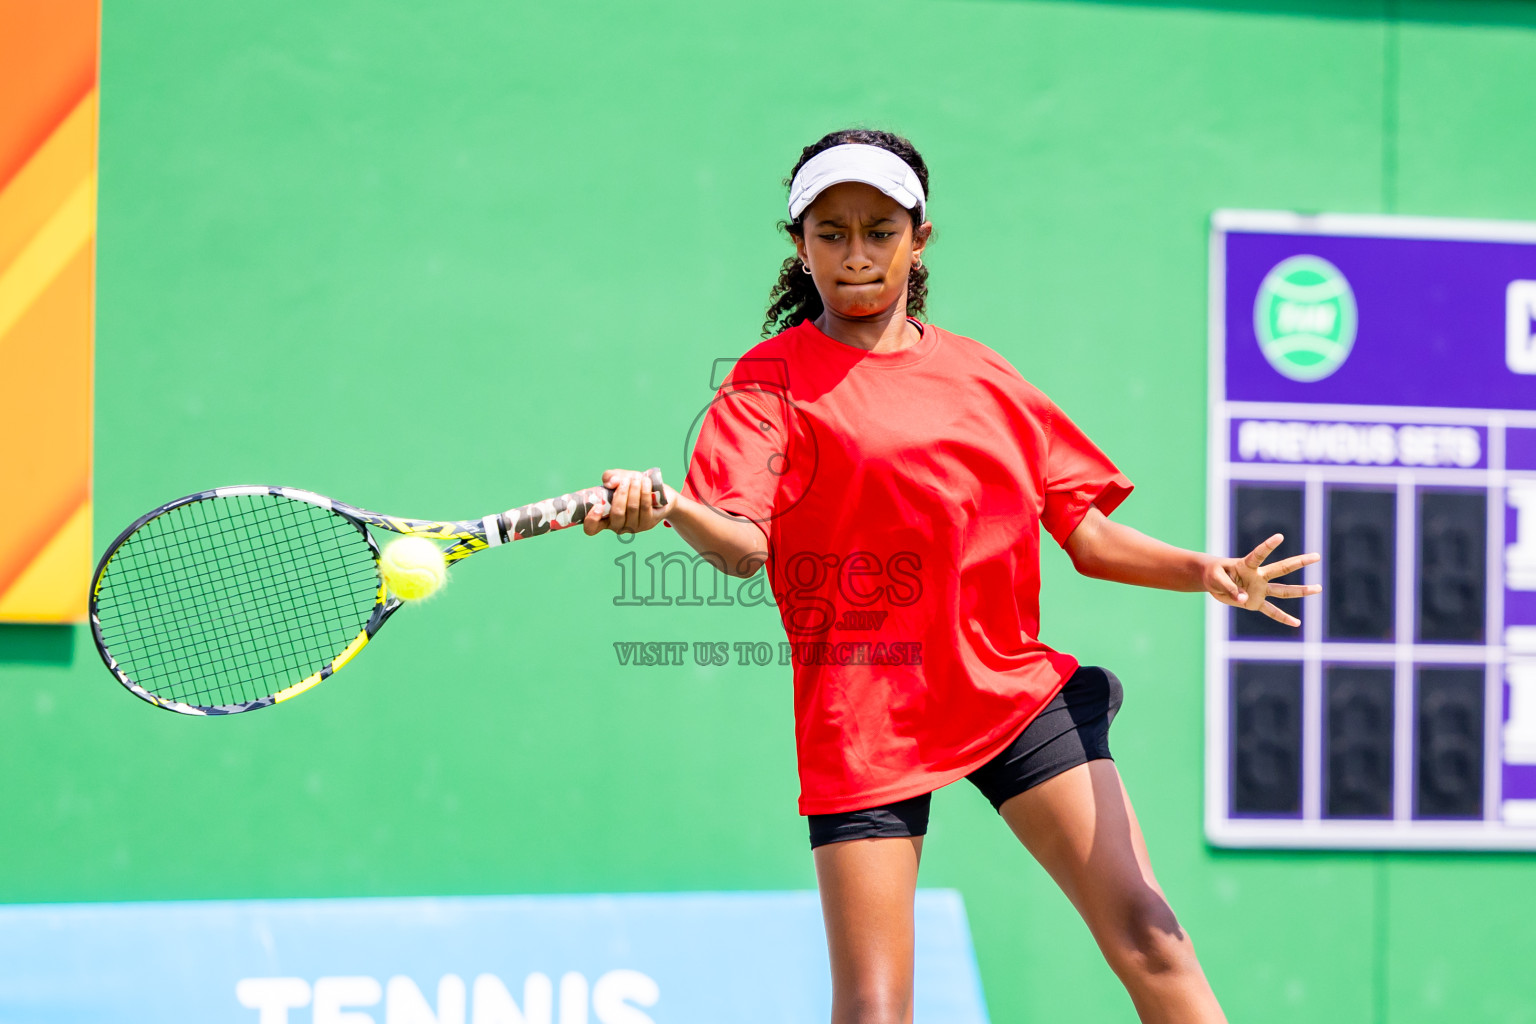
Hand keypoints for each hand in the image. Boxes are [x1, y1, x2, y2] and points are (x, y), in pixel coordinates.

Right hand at [583, 468, 676, 536]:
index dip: (591, 520)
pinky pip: (645, 507)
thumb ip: (610, 477)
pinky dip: (644, 492)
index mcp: (604, 518)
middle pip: (617, 514)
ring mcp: (634, 527)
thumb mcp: (618, 478)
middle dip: (621, 495)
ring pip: (632, 509)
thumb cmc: (631, 486)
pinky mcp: (648, 523)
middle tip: (625, 481)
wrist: (656, 491)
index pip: (592, 529)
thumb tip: (612, 482)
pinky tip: (645, 482)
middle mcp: (618, 526)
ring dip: (634, 490)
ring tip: (637, 478)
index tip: (597, 506)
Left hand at [1203, 533, 1320, 627]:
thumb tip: (1245, 599)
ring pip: (1283, 590)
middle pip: (1281, 568)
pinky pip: (1271, 611)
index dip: (1268, 546)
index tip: (1280, 536)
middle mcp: (1257, 576)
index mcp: (1246, 565)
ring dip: (1301, 590)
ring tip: (1318, 588)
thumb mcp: (1215, 579)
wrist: (1212, 581)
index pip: (1259, 554)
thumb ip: (1230, 588)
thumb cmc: (1213, 574)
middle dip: (1299, 562)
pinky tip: (1296, 623)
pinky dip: (1282, 618)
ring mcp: (1259, 589)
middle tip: (1316, 556)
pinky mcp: (1255, 602)